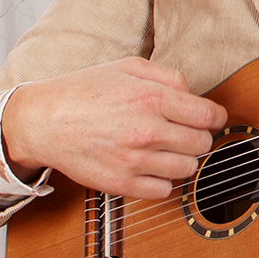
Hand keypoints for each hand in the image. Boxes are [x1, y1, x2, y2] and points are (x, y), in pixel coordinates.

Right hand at [0, 57, 227, 200]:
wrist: (43, 121)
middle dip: (197, 137)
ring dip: (181, 159)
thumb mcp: (128, 67)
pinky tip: (149, 166)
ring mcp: (135, 161)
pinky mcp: (122, 184)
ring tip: (164, 149)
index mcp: (152, 98)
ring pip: (187, 169)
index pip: (209, 116)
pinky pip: (164, 190)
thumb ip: (169, 77)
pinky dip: (162, 180)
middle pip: (202, 144)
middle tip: (181, 132)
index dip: (215, 118)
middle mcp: (147, 131)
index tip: (210, 119)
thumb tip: (194, 96)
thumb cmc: (83, 91)